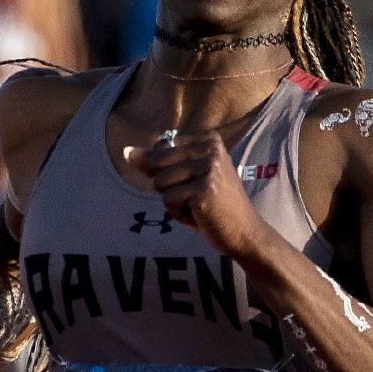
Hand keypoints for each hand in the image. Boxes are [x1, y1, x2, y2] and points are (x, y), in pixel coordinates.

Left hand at [123, 129, 264, 256]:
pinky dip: (179, 214)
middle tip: (196, 196)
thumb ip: (157, 161)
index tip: (197, 182)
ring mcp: (209, 169)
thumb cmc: (214, 204)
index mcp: (209, 139)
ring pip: (160, 183)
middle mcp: (211, 149)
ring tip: (198, 206)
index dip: (168, 172)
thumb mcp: (187, 176)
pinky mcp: (204, 190)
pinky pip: (168, 201)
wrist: (244, 232)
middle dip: (167, 185)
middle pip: (156, 163)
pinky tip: (200, 216)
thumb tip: (127, 152)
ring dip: (173, 201)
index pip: (160, 149)